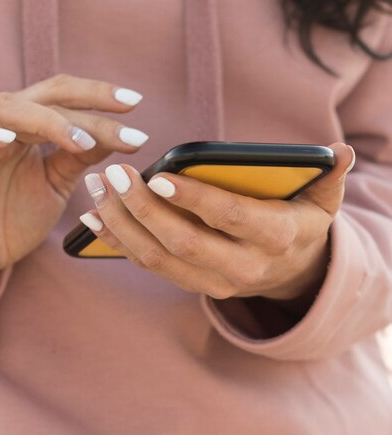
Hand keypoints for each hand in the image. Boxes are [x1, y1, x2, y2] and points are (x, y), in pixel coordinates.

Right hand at [0, 74, 147, 293]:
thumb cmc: (13, 218)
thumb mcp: (56, 185)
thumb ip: (79, 157)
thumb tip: (119, 134)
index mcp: (28, 126)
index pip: (65, 99)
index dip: (99, 98)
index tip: (137, 104)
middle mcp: (3, 123)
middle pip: (44, 94)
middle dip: (87, 99)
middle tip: (126, 108)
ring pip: (7, 108)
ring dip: (48, 120)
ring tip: (82, 142)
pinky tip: (7, 140)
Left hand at [79, 143, 354, 302]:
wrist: (291, 273)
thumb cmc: (300, 223)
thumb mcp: (322, 201)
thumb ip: (328, 177)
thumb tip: (340, 151)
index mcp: (273, 239)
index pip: (229, 218)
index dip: (193, 198)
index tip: (157, 174)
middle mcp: (241, 268)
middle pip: (182, 243)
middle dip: (142, 209)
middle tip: (113, 174)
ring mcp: (212, 282)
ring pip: (156, 258)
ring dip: (120, 224)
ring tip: (96, 189)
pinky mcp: (190, 283)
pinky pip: (147, 265)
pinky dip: (118, 242)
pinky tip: (94, 217)